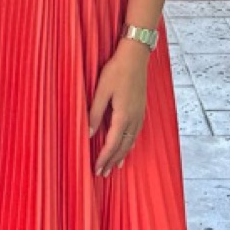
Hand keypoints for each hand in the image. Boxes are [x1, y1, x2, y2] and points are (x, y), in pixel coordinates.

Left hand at [89, 39, 149, 175]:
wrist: (136, 56)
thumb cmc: (116, 70)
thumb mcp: (101, 91)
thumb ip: (95, 113)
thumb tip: (88, 133)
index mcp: (123, 115)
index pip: (112, 143)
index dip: (104, 158)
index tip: (96, 169)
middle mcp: (134, 118)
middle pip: (123, 146)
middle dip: (112, 161)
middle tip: (102, 173)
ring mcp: (140, 114)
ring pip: (130, 141)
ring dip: (121, 155)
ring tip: (114, 166)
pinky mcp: (141, 109)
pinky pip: (135, 133)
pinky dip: (129, 144)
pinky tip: (126, 146)